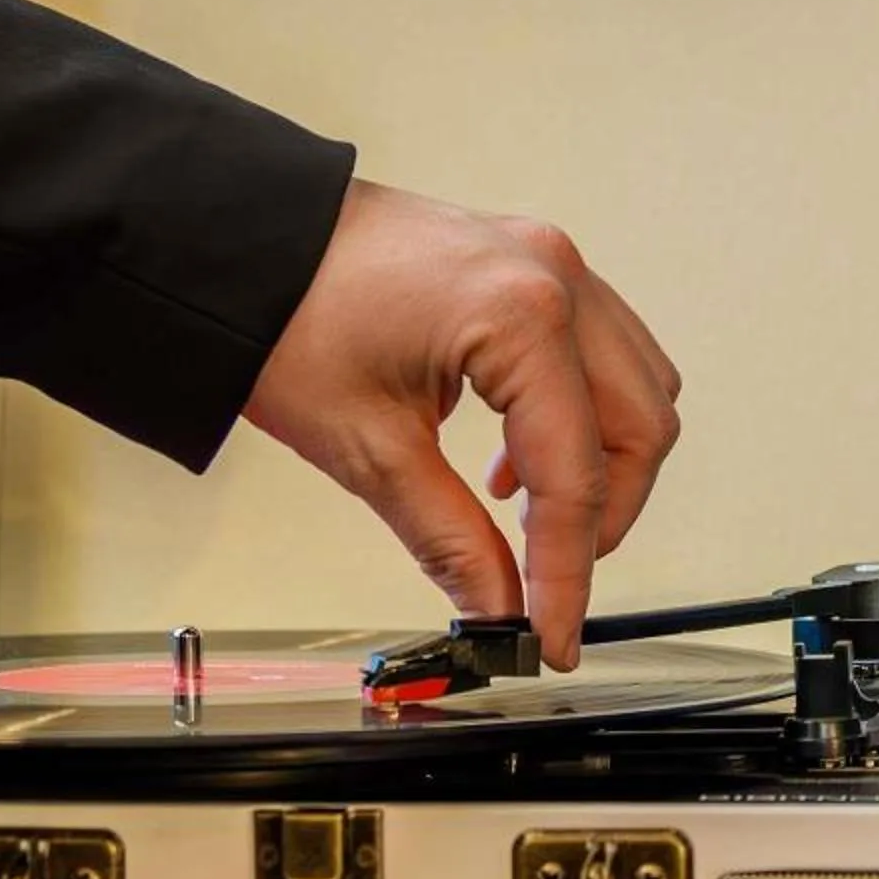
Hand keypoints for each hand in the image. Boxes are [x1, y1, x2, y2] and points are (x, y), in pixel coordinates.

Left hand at [241, 179, 681, 666]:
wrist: (237, 243)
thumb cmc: (285, 315)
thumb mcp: (368, 448)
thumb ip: (450, 539)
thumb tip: (499, 611)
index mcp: (521, 316)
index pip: (577, 473)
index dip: (570, 572)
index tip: (554, 636)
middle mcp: (554, 277)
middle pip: (641, 426)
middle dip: (605, 516)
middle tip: (548, 579)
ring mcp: (550, 262)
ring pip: (638, 386)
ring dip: (600, 461)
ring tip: (525, 511)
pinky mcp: (532, 265)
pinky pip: (601, 351)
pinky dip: (579, 415)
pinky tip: (513, 455)